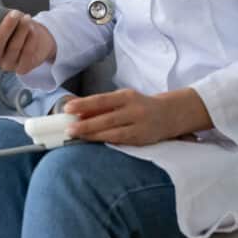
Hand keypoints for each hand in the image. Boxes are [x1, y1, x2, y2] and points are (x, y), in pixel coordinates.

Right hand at [0, 9, 56, 74]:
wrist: (36, 38)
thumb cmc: (15, 26)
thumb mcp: (1, 18)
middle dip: (6, 27)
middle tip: (15, 14)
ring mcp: (6, 64)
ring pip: (13, 47)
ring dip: (22, 30)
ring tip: (27, 19)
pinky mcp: (21, 69)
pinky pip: (26, 54)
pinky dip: (31, 40)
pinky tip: (33, 30)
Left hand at [64, 87, 212, 145]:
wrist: (170, 114)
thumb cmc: (140, 105)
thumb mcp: (124, 99)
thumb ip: (104, 105)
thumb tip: (78, 112)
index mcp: (127, 96)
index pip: (102, 100)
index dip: (84, 104)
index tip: (68, 108)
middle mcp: (134, 110)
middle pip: (106, 118)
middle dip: (85, 124)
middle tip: (68, 129)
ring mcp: (139, 125)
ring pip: (112, 132)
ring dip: (92, 135)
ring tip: (76, 136)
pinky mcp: (141, 139)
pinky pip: (120, 141)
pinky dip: (105, 141)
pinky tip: (93, 142)